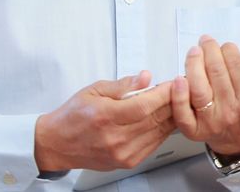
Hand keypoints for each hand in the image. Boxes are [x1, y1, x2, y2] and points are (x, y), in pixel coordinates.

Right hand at [34, 71, 174, 171]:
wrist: (58, 144)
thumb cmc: (73, 116)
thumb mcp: (94, 90)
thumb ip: (123, 84)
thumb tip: (145, 77)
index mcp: (105, 117)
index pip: (144, 106)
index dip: (164, 94)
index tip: (174, 83)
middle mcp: (114, 138)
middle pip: (155, 119)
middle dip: (172, 102)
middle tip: (181, 89)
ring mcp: (122, 153)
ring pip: (159, 133)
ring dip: (172, 116)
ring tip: (176, 101)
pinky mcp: (127, 162)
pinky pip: (154, 144)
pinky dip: (163, 130)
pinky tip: (165, 119)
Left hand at [171, 35, 239, 156]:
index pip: (237, 65)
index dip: (229, 49)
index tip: (226, 46)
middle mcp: (232, 111)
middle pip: (217, 73)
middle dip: (210, 51)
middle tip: (206, 42)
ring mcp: (212, 121)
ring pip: (199, 88)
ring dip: (193, 64)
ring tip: (194, 52)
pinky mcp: (195, 130)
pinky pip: (183, 114)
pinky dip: (179, 96)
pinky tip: (178, 79)